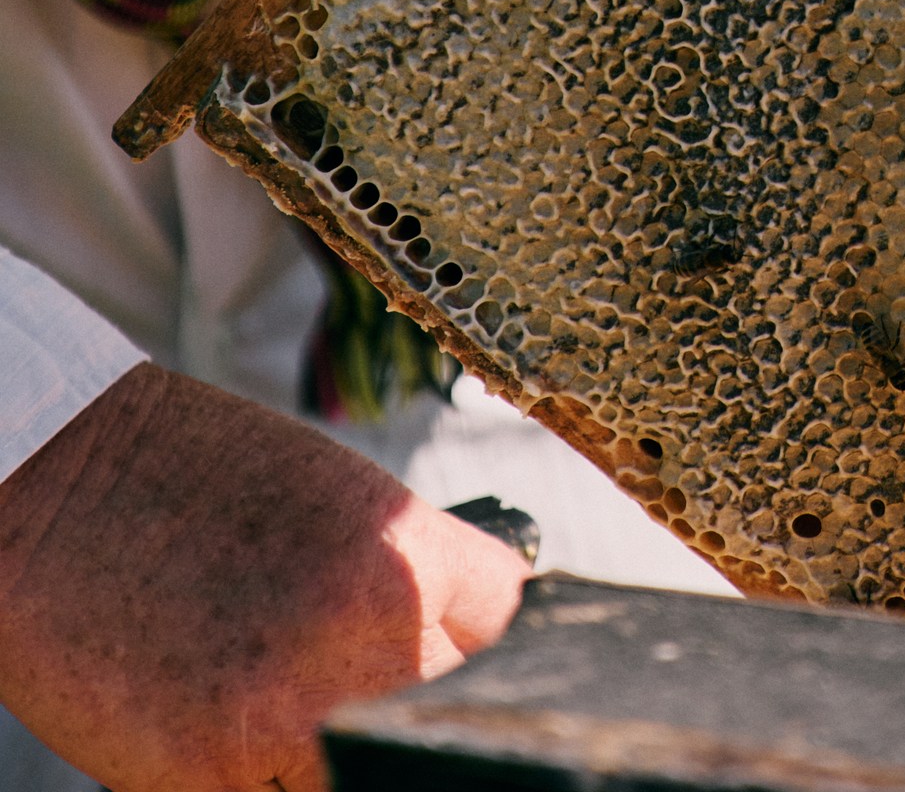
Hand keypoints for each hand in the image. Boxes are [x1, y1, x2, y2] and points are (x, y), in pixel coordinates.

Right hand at [0, 362, 526, 790]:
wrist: (58, 489)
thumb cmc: (192, 478)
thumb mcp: (338, 499)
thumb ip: (408, 577)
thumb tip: (465, 645)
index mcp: (405, 552)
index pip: (510, 627)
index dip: (490, 641)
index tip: (472, 652)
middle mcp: (366, 634)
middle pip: (453, 701)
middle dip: (424, 692)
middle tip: (374, 673)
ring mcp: (289, 717)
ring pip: (374, 760)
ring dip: (352, 743)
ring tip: (301, 700)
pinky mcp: (211, 778)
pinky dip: (275, 779)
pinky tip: (244, 731)